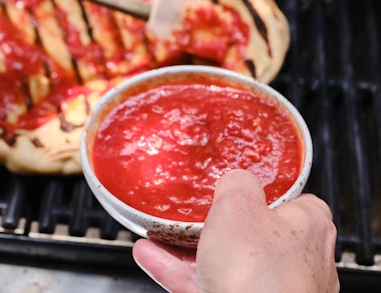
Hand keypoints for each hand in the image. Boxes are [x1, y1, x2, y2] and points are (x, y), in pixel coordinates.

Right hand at [132, 169, 338, 292]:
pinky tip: (151, 256)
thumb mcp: (238, 204)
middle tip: (194, 215)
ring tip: (159, 233)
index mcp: (308, 228)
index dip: (264, 193)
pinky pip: (205, 286)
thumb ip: (237, 183)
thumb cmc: (259, 275)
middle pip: (252, 234)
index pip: (294, 202)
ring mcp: (273, 292)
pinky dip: (178, 271)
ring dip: (187, 249)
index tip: (238, 189)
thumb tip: (235, 179)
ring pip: (225, 264)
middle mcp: (299, 263)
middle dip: (216, 225)